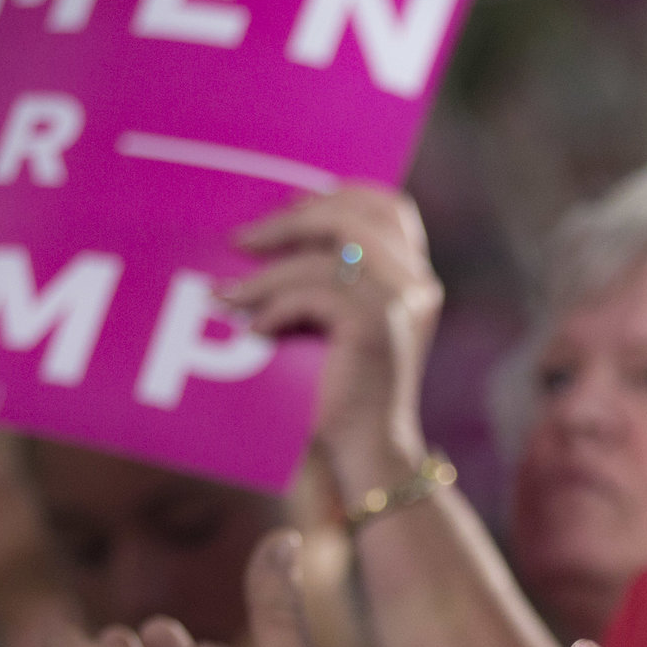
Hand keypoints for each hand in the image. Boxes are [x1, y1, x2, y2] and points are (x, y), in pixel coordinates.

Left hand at [221, 185, 441, 503]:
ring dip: (266, 275)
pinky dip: (274, 308)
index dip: (338, 195)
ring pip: (321, 258)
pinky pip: (312, 294)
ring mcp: (400, 304)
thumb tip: (277, 228)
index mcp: (415, 277)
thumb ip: (334, 277)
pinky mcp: (374, 328)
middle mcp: (417, 284)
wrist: (368, 451)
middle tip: (243, 240)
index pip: (388, 206)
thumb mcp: (344, 321)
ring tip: (230, 295)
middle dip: (291, 221)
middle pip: (352, 216)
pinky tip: (257, 331)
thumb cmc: (344, 388)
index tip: (290, 207)